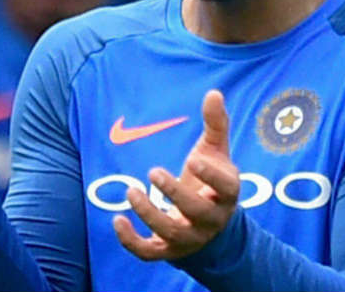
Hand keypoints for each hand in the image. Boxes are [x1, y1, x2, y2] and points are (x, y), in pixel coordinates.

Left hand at [113, 90, 239, 260]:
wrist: (211, 225)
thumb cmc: (211, 180)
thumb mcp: (216, 151)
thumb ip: (215, 124)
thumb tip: (214, 92)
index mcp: (227, 193)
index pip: (226, 188)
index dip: (211, 176)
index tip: (193, 159)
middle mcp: (211, 220)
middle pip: (197, 213)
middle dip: (175, 194)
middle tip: (153, 171)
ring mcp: (190, 238)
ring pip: (171, 233)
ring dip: (149, 214)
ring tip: (130, 191)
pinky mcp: (169, 251)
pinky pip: (150, 253)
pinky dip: (131, 242)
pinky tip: (117, 220)